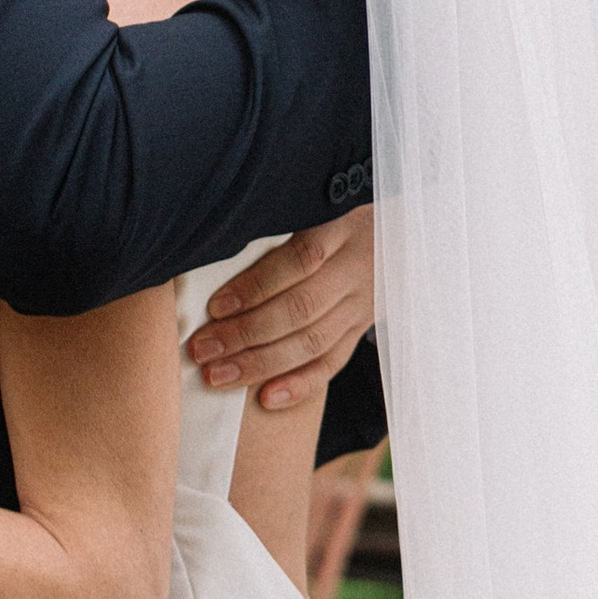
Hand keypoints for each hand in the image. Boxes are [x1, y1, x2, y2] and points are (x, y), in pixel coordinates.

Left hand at [185, 207, 373, 413]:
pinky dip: (300, 384)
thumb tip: (214, 244)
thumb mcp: (312, 200)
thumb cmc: (332, 210)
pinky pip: (333, 362)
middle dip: (246, 333)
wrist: (394, 229)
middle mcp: (356, 267)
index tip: (214, 307)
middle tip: (203, 349)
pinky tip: (266, 398)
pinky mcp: (361, 328)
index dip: (256, 285)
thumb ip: (274, 220)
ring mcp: (363, 302)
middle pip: (302, 307)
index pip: (299, 260)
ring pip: (314, 341)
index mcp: (341, 226)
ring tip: (218, 376)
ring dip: (262, 364)